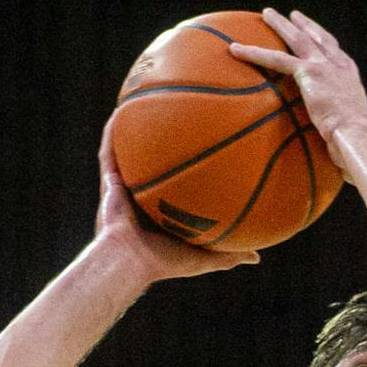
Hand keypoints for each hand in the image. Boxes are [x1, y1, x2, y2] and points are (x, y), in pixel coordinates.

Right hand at [92, 117, 257, 281]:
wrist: (129, 261)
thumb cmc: (164, 262)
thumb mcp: (203, 257)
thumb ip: (228, 255)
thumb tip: (256, 257)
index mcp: (161, 214)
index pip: (175, 187)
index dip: (186, 170)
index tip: (204, 151)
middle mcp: (141, 198)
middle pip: (153, 165)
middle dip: (162, 146)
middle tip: (177, 121)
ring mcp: (124, 188)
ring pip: (129, 153)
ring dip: (135, 131)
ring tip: (145, 104)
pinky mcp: (109, 182)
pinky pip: (109, 152)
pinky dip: (113, 132)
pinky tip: (122, 109)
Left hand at [228, 10, 366, 173]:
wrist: (359, 136)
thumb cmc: (357, 143)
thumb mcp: (347, 132)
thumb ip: (335, 132)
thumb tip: (331, 154)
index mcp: (349, 77)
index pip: (334, 52)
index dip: (323, 41)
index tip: (316, 35)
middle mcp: (338, 65)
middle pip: (317, 38)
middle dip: (304, 24)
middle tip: (292, 15)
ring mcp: (324, 66)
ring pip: (297, 39)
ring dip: (280, 24)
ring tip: (266, 14)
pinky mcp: (309, 72)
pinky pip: (275, 58)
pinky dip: (253, 53)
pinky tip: (236, 49)